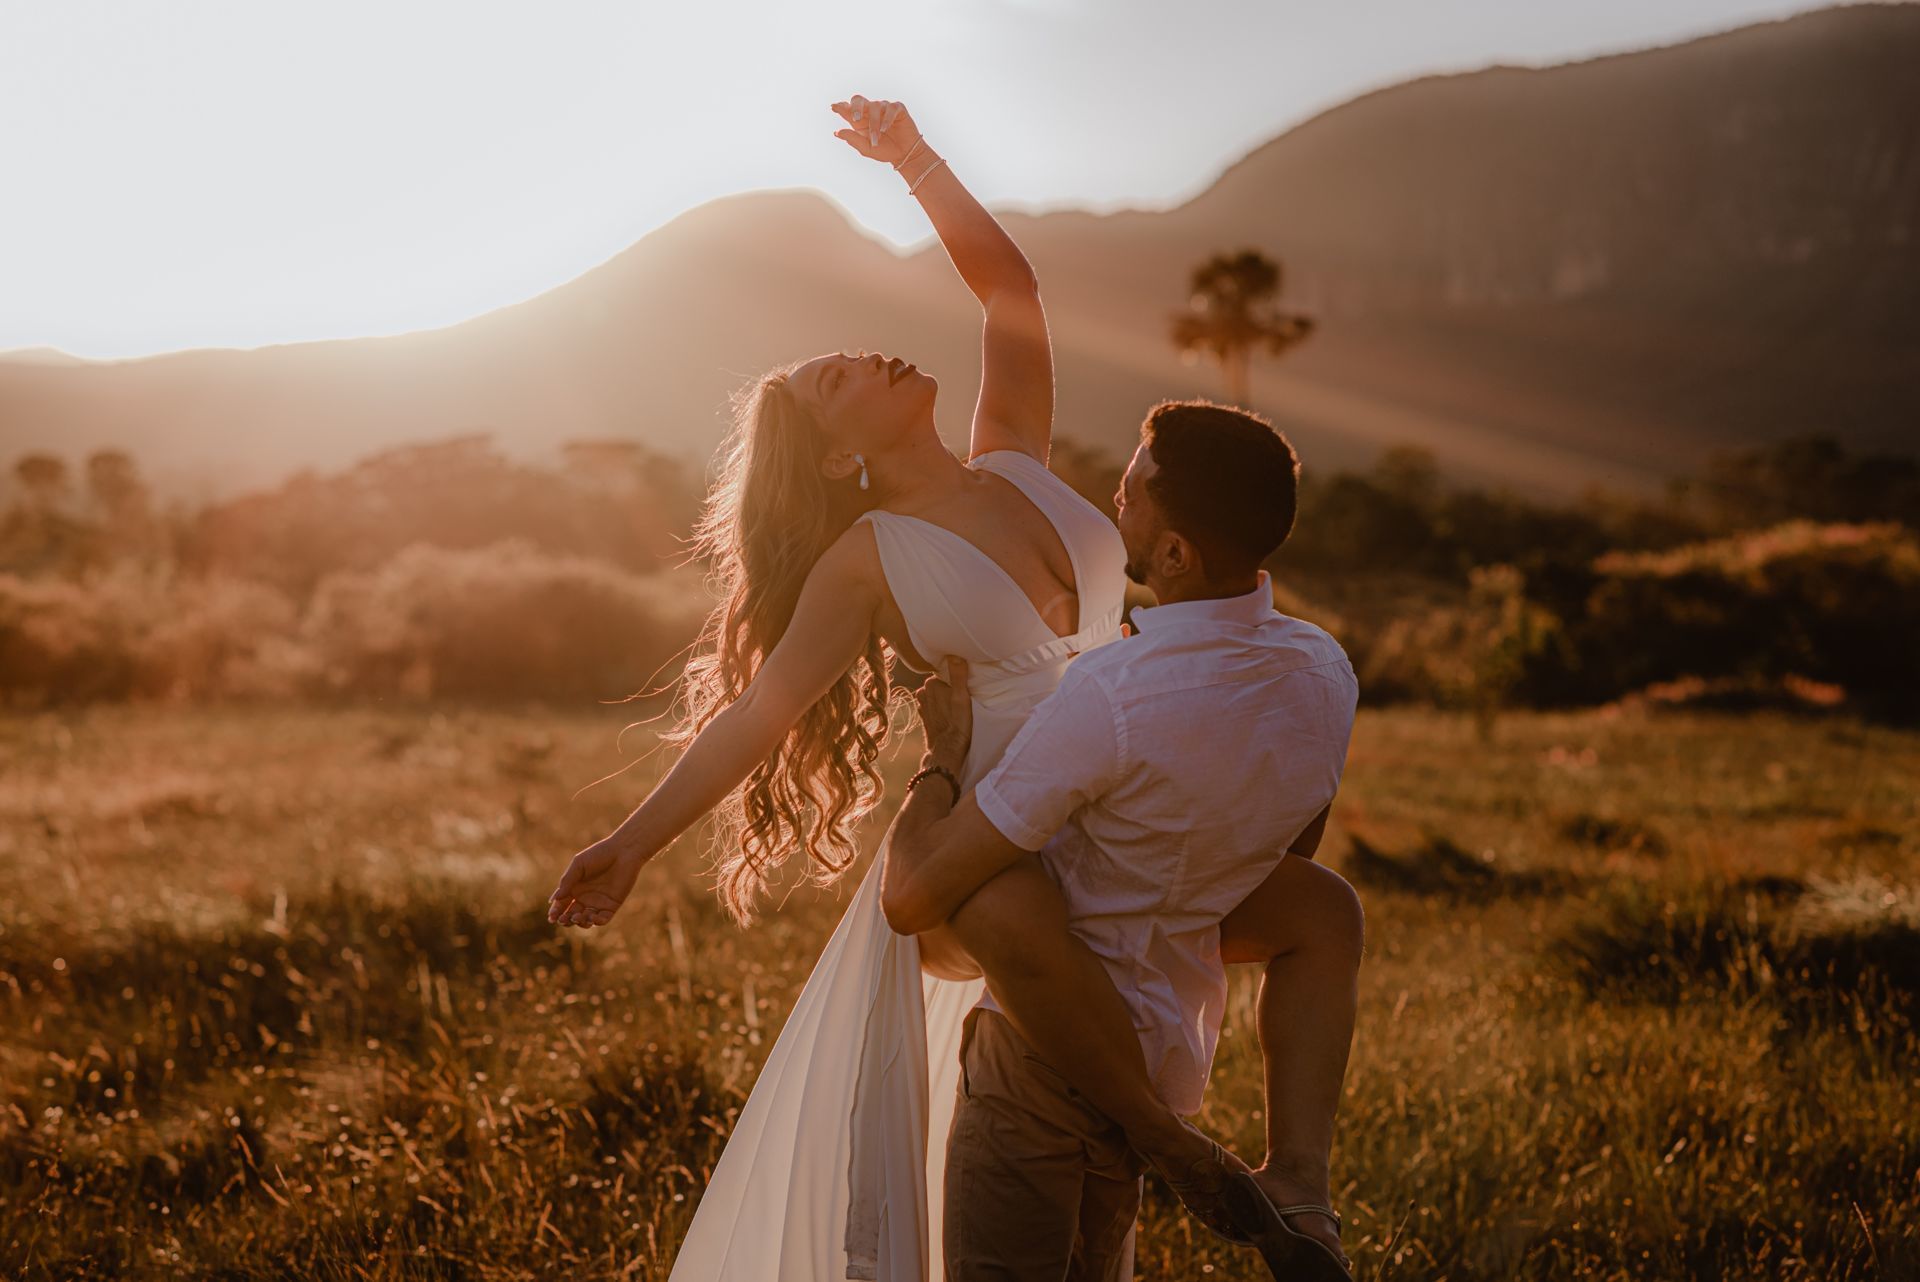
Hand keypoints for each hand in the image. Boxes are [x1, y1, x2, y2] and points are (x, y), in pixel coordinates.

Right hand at [547, 837, 644, 929]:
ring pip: (585, 920)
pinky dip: (597, 922)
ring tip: (577, 917)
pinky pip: (603, 919)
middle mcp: (585, 898)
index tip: (551, 917)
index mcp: (574, 888)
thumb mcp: (579, 865)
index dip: (555, 912)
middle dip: (565, 920)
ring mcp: (598, 903)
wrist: (623, 852)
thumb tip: (554, 899)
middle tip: (563, 919)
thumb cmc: (599, 854)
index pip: (561, 904)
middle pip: (571, 915)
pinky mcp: (612, 906)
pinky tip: (592, 918)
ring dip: (580, 922)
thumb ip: (567, 881)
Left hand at [831, 95, 921, 166]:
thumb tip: (837, 132)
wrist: (904, 155)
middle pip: (858, 100)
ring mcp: (883, 108)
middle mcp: (870, 111)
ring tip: (876, 138)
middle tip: (855, 119)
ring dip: (874, 124)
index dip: (841, 107)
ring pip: (875, 107)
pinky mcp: (897, 109)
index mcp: (859, 120)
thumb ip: (853, 139)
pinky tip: (885, 129)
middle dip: (856, 107)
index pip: (848, 109)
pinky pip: (890, 108)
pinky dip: (886, 119)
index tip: (834, 107)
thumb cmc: (884, 151)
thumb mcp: (866, 149)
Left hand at [912, 657, 971, 771]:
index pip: (945, 673)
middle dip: (950, 688)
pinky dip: (941, 708)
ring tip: (957, 707)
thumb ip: (958, 676)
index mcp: (930, 684)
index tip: (965, 686)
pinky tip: (950, 714)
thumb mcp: (962, 698)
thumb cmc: (957, 725)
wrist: (947, 751)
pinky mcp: (924, 716)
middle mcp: (922, 692)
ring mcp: (922, 705)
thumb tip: (955, 655)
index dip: (956, 679)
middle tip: (963, 697)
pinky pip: (934, 706)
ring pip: (937, 695)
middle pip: (941, 683)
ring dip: (945, 698)